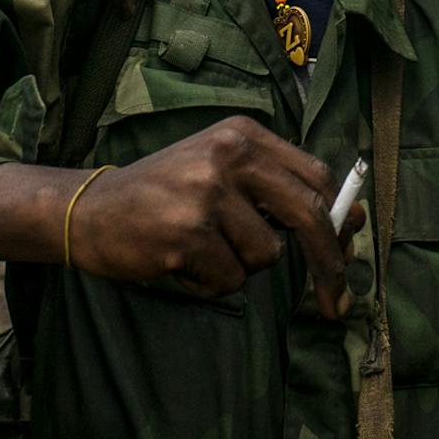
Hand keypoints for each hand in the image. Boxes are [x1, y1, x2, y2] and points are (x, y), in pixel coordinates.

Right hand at [68, 115, 357, 319]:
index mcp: (243, 135)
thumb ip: (275, 188)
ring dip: (239, 266)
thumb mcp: (219, 169)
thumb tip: (348, 221)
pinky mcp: (187, 232)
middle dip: (328, 265)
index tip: (349, 253)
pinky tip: (180, 261)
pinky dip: (210, 282)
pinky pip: (230, 279)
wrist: (90, 210)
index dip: (339, 221)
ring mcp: (207, 193)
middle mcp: (229, 155)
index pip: (316, 177)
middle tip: (337, 303)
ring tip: (201, 248)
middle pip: (308, 215)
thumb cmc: (163, 195)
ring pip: (265, 255)